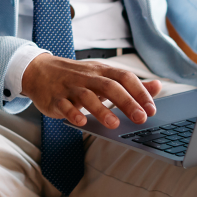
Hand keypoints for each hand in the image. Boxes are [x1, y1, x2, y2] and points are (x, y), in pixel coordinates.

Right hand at [21, 54, 161, 129]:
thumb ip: (130, 83)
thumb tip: (157, 86)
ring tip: (114, 124)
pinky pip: (64, 106)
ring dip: (101, 110)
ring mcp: (70, 87)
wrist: (39, 71)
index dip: (139, 92)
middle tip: (140, 118)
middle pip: (109, 86)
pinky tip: (82, 122)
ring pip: (87, 96)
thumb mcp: (102, 75)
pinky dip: (73, 114)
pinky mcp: (55, 98)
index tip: (151, 108)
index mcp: (101, 71)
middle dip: (126, 102)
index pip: (124, 77)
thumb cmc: (76, 76)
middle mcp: (87, 77)